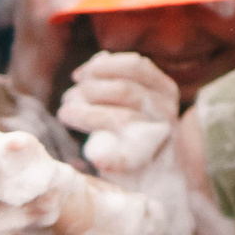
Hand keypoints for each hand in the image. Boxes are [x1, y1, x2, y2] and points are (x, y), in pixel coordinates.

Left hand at [57, 52, 183, 176]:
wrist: (153, 175)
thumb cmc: (135, 131)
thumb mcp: (134, 100)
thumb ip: (121, 79)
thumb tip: (100, 58)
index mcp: (165, 90)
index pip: (137, 66)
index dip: (102, 67)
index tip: (78, 76)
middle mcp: (168, 110)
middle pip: (124, 90)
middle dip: (88, 91)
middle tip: (68, 99)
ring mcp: (160, 136)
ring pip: (120, 117)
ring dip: (84, 113)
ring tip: (66, 113)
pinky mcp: (145, 162)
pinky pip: (124, 157)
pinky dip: (105, 156)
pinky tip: (94, 157)